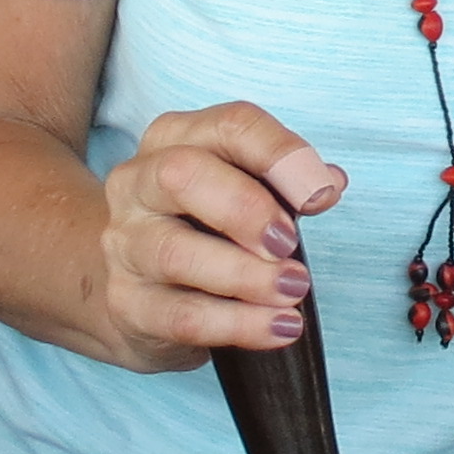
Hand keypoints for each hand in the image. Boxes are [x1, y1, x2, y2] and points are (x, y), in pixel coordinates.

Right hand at [94, 104, 346, 367]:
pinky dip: (238, 323)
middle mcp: (138, 183)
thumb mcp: (245, 193)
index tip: (323, 194)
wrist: (142, 296)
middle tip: (289, 244)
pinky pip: (181, 315)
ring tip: (293, 290)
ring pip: (177, 253)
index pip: (230, 126)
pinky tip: (278, 327)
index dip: (281, 156)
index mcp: (175, 140)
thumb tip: (329, 182)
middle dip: (246, 209)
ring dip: (246, 275)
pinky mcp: (127, 304)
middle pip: (182, 174)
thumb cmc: (206, 229)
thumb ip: (286, 184)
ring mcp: (125, 244)